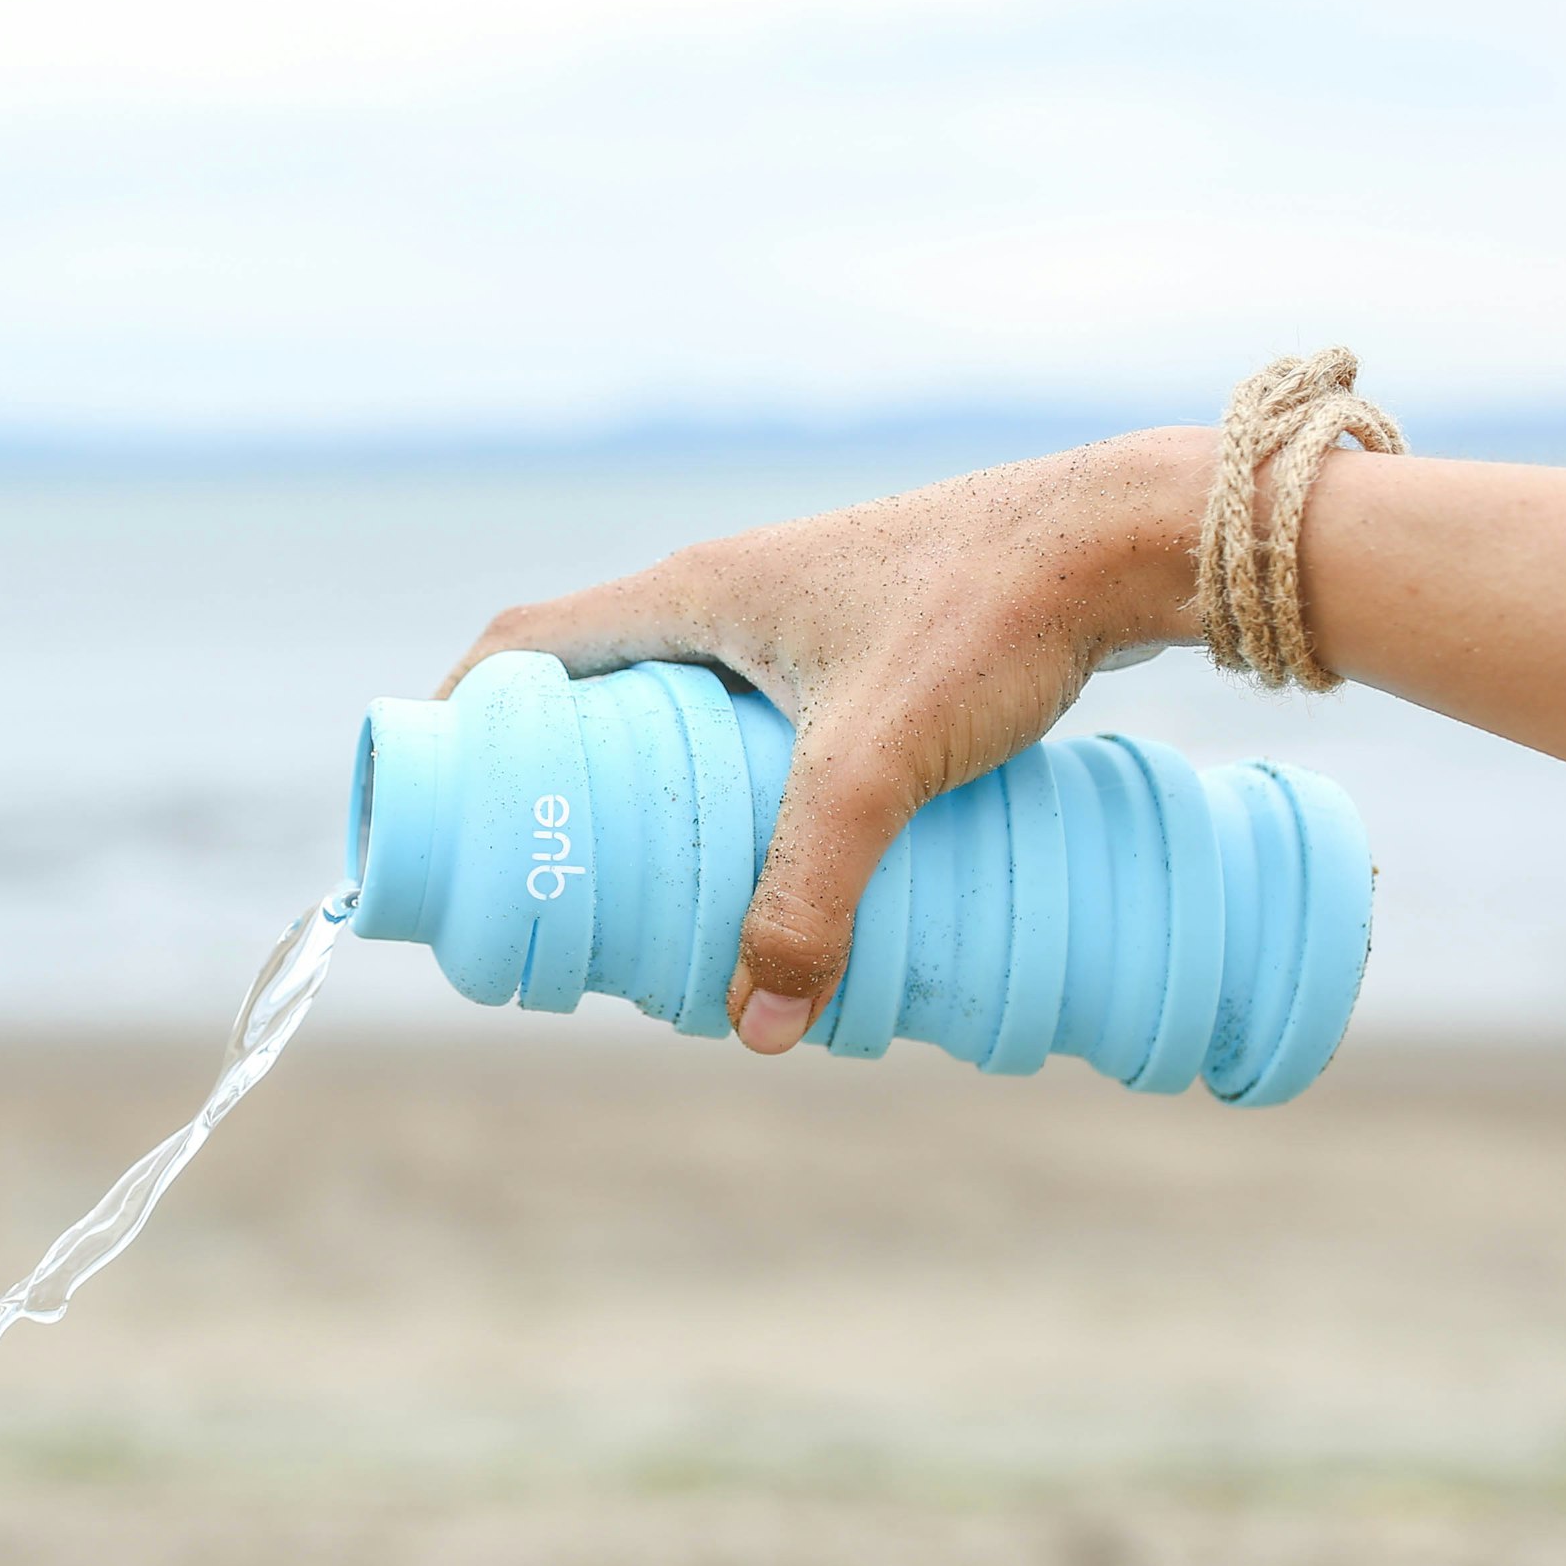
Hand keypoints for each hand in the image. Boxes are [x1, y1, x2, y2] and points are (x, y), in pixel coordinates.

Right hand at [439, 427, 1214, 1050]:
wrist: (1130, 538)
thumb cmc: (990, 618)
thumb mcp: (879, 766)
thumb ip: (811, 893)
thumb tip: (755, 1026)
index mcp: (694, 591)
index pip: (527, 641)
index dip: (462, 717)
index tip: (435, 803)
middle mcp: (736, 588)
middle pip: (602, 682)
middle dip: (565, 779)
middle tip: (555, 881)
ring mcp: (810, 608)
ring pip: (694, 699)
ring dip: (663, 783)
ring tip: (665, 887)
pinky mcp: (880, 635)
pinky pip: (772, 709)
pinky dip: (749, 776)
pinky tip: (789, 848)